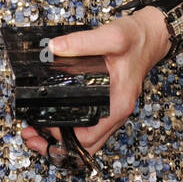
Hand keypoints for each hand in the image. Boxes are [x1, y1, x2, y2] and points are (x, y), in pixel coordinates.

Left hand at [20, 8, 169, 161]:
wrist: (151, 35)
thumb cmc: (137, 39)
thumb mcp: (112, 37)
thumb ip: (83, 42)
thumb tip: (54, 48)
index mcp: (117, 104)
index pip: (88, 138)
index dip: (62, 138)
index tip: (41, 127)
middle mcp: (115, 112)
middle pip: (85, 145)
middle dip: (56, 146)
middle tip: (30, 135)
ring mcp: (112, 109)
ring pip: (86, 137)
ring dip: (61, 138)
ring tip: (35, 130)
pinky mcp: (107, 102)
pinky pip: (88, 123)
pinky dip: (70, 125)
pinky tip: (53, 115)